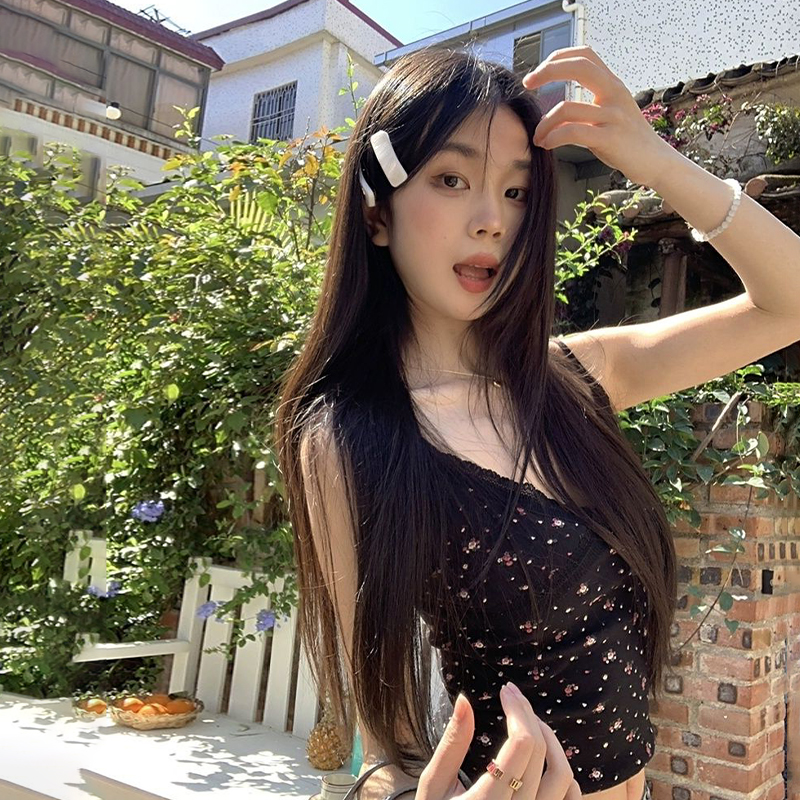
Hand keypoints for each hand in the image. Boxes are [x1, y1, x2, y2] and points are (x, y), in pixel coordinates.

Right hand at [416, 683, 580, 799]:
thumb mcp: (434, 784)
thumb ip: (451, 743)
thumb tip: (465, 700)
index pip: (522, 745)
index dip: (517, 710)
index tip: (505, 691)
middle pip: (540, 752)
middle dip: (528, 715)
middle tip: (513, 695)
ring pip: (562, 775)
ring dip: (550, 740)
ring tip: (530, 721)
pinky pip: (569, 798)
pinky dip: (562, 771)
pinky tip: (544, 755)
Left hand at [522, 45, 677, 187]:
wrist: (655, 162)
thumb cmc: (627, 141)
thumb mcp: (611, 114)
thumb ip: (590, 105)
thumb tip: (559, 109)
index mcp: (613, 85)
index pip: (585, 55)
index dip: (558, 57)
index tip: (539, 72)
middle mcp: (614, 94)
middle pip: (578, 66)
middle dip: (547, 71)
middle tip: (528, 84)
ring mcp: (613, 115)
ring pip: (566, 108)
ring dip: (543, 123)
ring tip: (538, 137)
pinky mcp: (609, 138)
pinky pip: (572, 132)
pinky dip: (552, 137)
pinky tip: (546, 144)